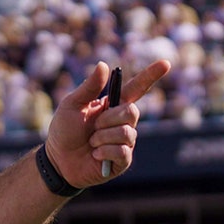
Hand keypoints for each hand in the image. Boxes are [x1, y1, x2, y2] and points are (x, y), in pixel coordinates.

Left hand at [45, 59, 170, 186]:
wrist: (57, 160)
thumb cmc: (64, 131)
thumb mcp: (71, 106)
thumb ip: (89, 87)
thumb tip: (103, 65)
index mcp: (113, 106)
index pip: (136, 88)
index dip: (151, 76)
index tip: (166, 63)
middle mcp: (123, 122)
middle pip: (132, 112)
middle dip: (108, 119)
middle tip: (93, 127)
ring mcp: (125, 141)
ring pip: (126, 133)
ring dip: (102, 137)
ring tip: (91, 142)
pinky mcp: (123, 160)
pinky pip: (121, 151)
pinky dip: (103, 152)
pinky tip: (95, 155)